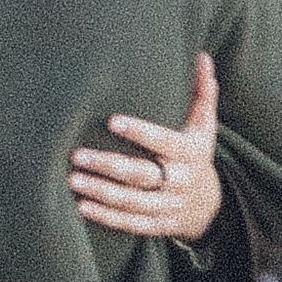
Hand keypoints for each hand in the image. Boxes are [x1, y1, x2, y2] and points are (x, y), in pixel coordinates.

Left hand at [70, 52, 222, 242]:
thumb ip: (202, 93)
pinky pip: (131, 224)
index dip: (140, 132)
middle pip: (143, 174)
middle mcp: (180, 181)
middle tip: (77, 155)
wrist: (209, 206)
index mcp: (190, 153)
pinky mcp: (158, 225)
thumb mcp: (205, 126)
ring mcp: (169, 206)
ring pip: (133, 202)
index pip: (164, 141)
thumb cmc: (197, 154)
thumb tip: (201, 56)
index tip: (112, 121)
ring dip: (102, 192)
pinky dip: (106, 217)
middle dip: (109, 165)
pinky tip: (81, 206)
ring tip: (73, 180)